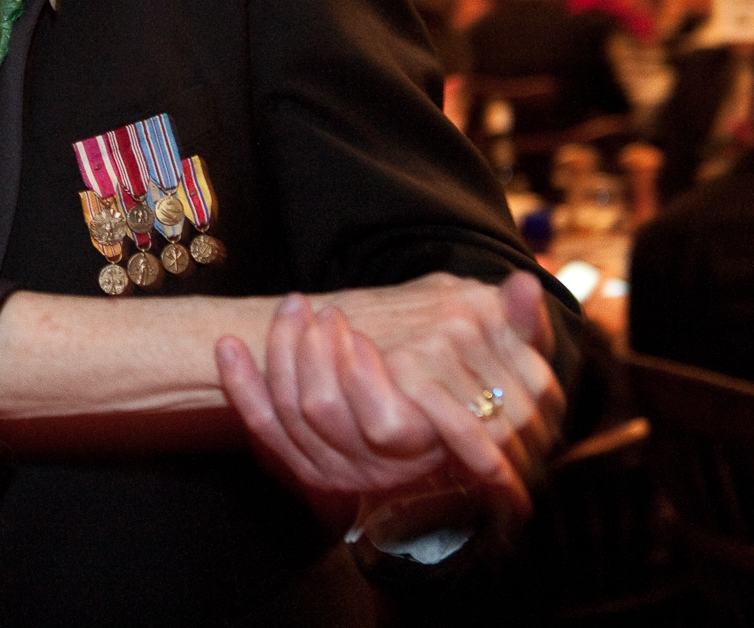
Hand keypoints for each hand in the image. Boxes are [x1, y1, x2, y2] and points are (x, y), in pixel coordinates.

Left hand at [216, 271, 562, 515]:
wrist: (446, 472)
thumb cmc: (486, 411)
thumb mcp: (515, 369)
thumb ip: (523, 329)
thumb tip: (528, 282)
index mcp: (423, 447)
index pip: (380, 419)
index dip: (352, 368)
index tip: (337, 318)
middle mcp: (374, 470)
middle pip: (321, 414)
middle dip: (304, 355)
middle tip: (303, 304)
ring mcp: (337, 472)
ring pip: (290, 418)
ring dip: (277, 358)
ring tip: (287, 306)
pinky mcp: (301, 466)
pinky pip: (260, 428)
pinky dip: (239, 386)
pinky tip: (225, 346)